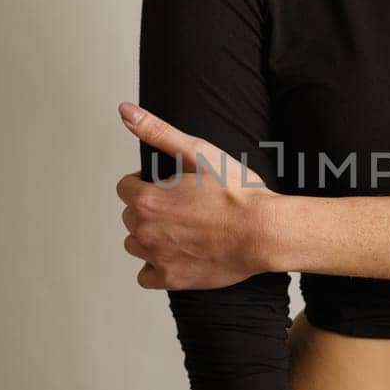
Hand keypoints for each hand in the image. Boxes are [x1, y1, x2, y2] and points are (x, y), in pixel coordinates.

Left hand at [115, 102, 274, 289]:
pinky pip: (146, 276)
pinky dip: (156, 267)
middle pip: (130, 216)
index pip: (125, 188)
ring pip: (135, 244)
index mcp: (147, 199)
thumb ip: (157, 131)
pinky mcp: (172, 279)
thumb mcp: (198, 152)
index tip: (170, 186)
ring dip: (150, 237)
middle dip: (149, 209)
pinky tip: (177, 255)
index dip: (147, 183)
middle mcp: (145, 230)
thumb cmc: (237, 193)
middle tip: (182, 206)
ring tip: (181, 229)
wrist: (264, 231)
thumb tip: (125, 110)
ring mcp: (157, 257)